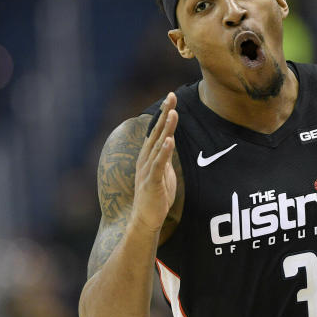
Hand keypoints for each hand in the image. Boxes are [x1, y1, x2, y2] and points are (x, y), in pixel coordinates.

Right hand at [131, 92, 178, 232]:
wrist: (144, 220)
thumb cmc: (155, 197)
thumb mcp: (163, 172)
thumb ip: (164, 157)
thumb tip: (169, 142)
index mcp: (149, 156)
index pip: (157, 131)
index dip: (164, 114)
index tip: (171, 98)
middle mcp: (146, 159)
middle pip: (157, 132)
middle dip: (165, 113)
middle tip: (171, 96)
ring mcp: (148, 170)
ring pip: (158, 145)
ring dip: (166, 128)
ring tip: (173, 113)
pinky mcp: (151, 182)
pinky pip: (159, 165)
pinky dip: (164, 152)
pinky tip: (169, 141)